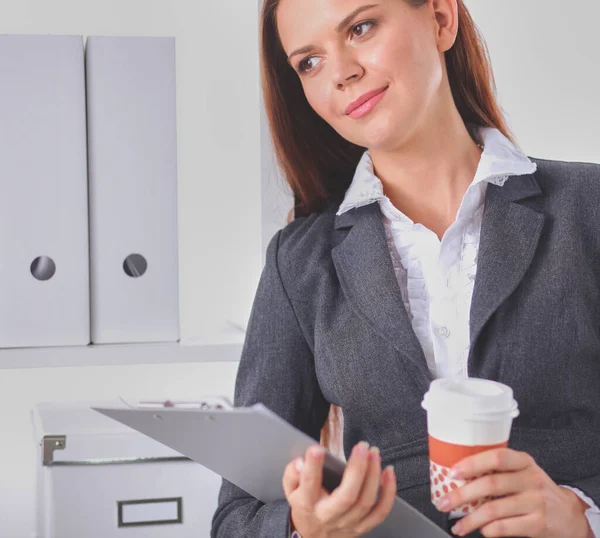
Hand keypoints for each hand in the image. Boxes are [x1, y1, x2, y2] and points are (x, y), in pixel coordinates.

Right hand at [282, 441, 396, 537]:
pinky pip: (380, 512)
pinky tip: (388, 472)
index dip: (313, 467)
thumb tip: (300, 462)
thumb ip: (292, 473)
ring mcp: (348, 523)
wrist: (312, 535)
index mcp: (308, 504)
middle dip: (357, 469)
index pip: (310, 485)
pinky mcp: (362, 526)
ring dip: (374, 474)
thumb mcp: (291, 488)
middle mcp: (329, 516)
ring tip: (374, 452)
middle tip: (361, 446)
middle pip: (347, 496)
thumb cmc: (304, 503)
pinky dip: (389, 492)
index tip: (317, 449)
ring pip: (366, 501)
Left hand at [437, 447, 591, 537]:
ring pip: (494, 509)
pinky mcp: (539, 524)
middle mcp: (531, 479)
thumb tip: (458, 476)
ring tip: (457, 525)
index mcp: (523, 461)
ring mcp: (536, 502)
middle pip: (490, 484)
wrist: (569, 515)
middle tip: (444, 502)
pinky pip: (505, 527)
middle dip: (461, 494)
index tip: (452, 472)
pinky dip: (488, 530)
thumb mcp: (522, 473)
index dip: (472, 464)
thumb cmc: (536, 490)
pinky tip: (481, 530)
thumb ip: (498, 471)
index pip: (496, 457)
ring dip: (470, 519)